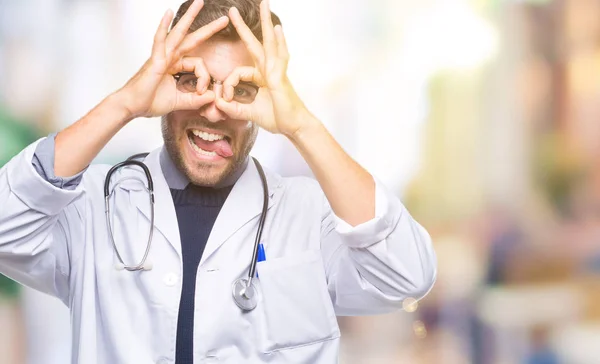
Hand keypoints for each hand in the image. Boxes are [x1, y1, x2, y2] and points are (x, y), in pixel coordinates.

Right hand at [116, 0, 228, 117]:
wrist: (132, 106)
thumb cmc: (149, 102)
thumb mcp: (180, 102)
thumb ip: (196, 100)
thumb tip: (213, 97)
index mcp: (175, 65)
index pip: (198, 64)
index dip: (204, 78)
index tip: (202, 92)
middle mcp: (169, 57)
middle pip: (192, 38)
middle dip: (208, 28)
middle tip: (224, 19)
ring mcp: (162, 56)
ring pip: (178, 33)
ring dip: (189, 17)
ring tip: (200, 2)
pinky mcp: (155, 60)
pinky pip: (159, 40)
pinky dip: (163, 26)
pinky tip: (167, 13)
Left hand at [216, 0, 316, 135]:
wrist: (294, 126)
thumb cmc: (278, 118)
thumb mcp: (249, 113)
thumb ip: (233, 108)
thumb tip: (218, 103)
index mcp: (261, 77)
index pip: (238, 72)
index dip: (228, 84)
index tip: (224, 99)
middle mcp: (269, 70)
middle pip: (255, 43)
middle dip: (244, 26)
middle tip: (233, 9)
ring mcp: (276, 71)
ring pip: (269, 43)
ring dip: (266, 23)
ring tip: (264, 4)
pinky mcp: (281, 77)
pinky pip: (279, 57)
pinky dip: (279, 42)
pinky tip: (277, 29)